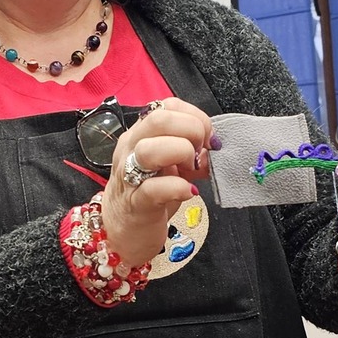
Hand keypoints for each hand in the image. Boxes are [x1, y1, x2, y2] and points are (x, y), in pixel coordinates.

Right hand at [100, 98, 212, 267]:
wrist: (123, 231)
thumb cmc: (149, 194)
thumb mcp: (173, 168)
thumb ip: (194, 155)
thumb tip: (215, 148)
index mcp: (140, 134)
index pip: (166, 105)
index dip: (194, 116)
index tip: (207, 137)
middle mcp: (130, 149)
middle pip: (158, 120)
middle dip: (191, 130)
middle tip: (200, 152)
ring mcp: (129, 176)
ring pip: (149, 149)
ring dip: (180, 154)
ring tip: (191, 170)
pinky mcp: (135, 204)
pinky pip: (154, 189)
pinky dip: (177, 187)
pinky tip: (188, 191)